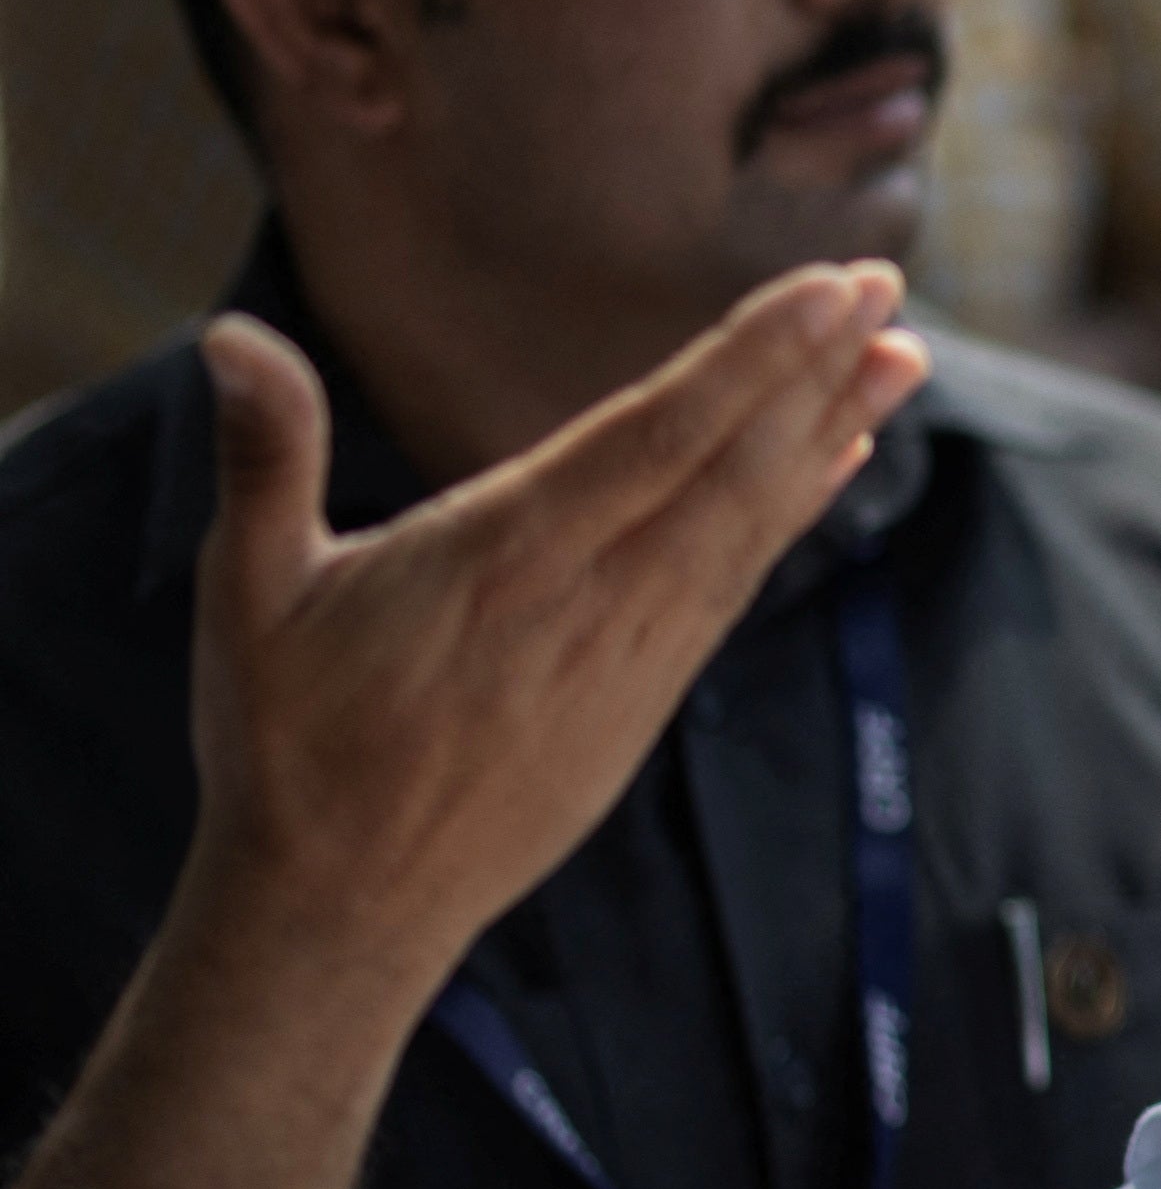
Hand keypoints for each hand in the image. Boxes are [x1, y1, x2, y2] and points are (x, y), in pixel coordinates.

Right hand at [180, 265, 929, 1012]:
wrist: (348, 908)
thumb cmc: (289, 743)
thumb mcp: (251, 593)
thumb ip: (264, 456)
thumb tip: (230, 334)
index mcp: (507, 556)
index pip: (657, 435)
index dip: (751, 360)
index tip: (825, 291)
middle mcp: (595, 598)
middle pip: (733, 466)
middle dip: (816, 369)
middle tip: (885, 280)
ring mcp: (635, 651)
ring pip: (752, 521)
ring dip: (828, 429)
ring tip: (903, 352)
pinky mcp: (649, 692)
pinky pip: (738, 581)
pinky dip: (793, 512)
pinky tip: (837, 456)